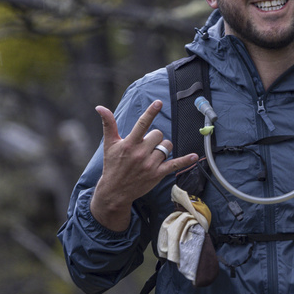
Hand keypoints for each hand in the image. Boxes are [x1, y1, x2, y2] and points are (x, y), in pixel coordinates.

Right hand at [90, 99, 197, 231]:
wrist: (115, 190)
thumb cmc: (112, 165)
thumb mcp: (109, 144)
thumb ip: (108, 124)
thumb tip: (100, 107)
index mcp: (129, 144)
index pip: (142, 124)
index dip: (151, 112)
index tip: (159, 102)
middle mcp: (140, 153)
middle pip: (158, 134)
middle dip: (154, 138)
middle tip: (146, 146)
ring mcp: (150, 164)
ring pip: (166, 146)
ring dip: (162, 148)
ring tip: (151, 155)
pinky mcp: (157, 174)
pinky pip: (175, 164)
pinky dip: (185, 160)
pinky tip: (194, 156)